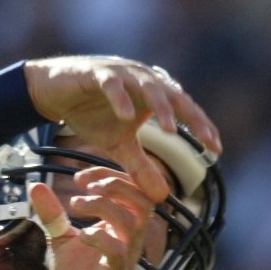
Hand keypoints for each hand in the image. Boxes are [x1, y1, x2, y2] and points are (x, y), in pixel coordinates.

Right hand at [24, 56, 221, 158]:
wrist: (54, 93)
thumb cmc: (90, 113)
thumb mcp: (118, 145)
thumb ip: (140, 166)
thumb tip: (162, 197)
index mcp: (152, 94)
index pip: (184, 109)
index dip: (202, 127)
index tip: (216, 150)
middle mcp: (142, 79)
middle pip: (174, 95)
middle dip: (192, 118)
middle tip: (206, 140)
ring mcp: (121, 73)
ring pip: (148, 85)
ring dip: (161, 107)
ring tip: (172, 130)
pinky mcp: (96, 72)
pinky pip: (112, 84)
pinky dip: (121, 99)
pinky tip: (128, 117)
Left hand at [31, 170, 157, 269]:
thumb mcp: (61, 239)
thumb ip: (52, 213)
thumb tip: (35, 185)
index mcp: (121, 227)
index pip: (132, 190)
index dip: (110, 175)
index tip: (80, 177)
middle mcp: (129, 239)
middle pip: (142, 199)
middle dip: (115, 184)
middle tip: (84, 185)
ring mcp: (125, 257)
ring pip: (132, 221)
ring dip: (104, 206)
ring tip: (76, 206)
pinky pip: (117, 250)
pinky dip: (99, 237)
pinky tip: (81, 236)